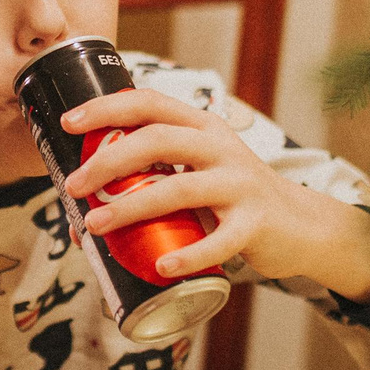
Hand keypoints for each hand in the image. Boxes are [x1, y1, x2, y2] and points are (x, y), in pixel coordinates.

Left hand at [58, 89, 369, 298]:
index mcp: (202, 126)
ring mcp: (240, 184)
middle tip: (76, 186)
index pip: (150, 103)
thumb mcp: (200, 170)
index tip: (68, 123)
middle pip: (158, 140)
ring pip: (180, 188)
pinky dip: (187, 255)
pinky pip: (218, 240)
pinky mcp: (255, 223)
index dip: (107, 108)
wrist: (300, 225)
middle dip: (109, 161)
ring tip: (95, 226)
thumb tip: (83, 214)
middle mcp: (221, 147)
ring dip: (131, 207)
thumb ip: (155, 178)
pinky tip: (161, 267)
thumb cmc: (232, 197)